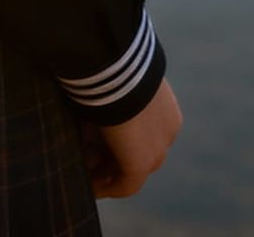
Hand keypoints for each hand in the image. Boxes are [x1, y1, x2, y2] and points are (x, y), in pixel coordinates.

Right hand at [77, 77, 181, 197]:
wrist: (118, 65)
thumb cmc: (112, 66)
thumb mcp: (117, 83)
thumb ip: (112, 100)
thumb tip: (92, 117)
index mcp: (166, 109)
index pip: (145, 134)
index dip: (121, 142)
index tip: (98, 145)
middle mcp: (168, 131)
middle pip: (140, 153)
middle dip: (114, 160)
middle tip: (89, 161)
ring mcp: (158, 149)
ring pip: (133, 170)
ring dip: (108, 173)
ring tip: (85, 173)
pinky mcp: (143, 163)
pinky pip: (126, 185)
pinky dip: (107, 188)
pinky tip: (89, 186)